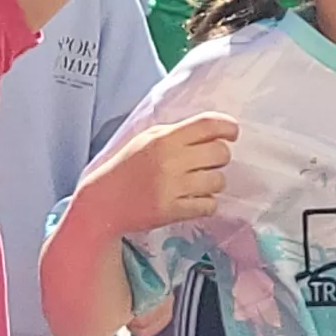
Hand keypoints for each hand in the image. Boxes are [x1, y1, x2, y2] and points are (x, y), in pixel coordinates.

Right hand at [81, 111, 238, 240]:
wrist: (103, 201)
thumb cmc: (128, 166)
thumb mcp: (147, 139)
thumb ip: (178, 133)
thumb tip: (215, 132)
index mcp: (164, 138)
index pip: (209, 124)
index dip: (228, 127)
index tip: (232, 134)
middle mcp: (170, 160)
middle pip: (221, 153)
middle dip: (219, 157)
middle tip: (205, 163)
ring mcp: (172, 187)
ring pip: (219, 181)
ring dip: (212, 182)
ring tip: (195, 184)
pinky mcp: (172, 211)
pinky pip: (209, 205)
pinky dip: (205, 203)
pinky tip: (192, 200)